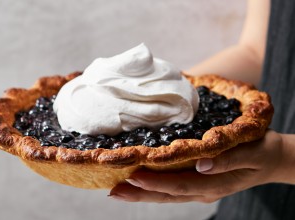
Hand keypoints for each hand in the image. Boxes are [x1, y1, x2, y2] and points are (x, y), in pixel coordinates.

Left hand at [109, 130, 284, 202]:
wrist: (272, 159)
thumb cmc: (262, 151)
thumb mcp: (251, 152)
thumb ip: (228, 160)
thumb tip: (202, 164)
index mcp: (215, 184)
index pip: (180, 185)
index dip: (156, 183)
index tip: (133, 176)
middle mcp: (204, 190)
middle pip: (167, 195)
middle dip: (140, 193)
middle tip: (113, 191)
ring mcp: (201, 189)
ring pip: (167, 194)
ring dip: (142, 192)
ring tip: (118, 190)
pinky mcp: (199, 183)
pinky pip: (173, 188)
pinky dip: (154, 187)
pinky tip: (139, 182)